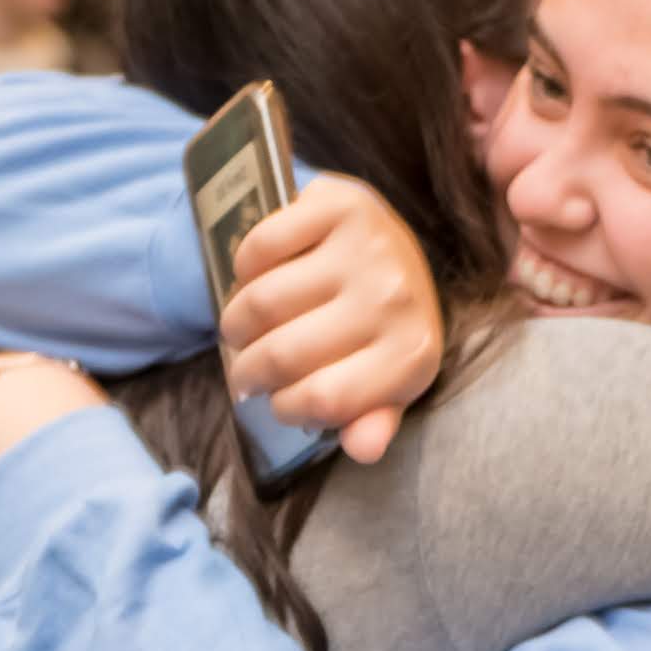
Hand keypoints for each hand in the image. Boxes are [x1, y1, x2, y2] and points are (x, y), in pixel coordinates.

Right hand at [218, 177, 442, 464]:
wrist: (392, 247)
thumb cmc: (380, 328)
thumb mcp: (386, 382)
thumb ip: (373, 419)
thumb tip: (362, 448)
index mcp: (413, 354)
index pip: (323, 400)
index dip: (285, 408)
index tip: (275, 401)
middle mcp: (395, 299)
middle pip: (284, 354)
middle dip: (249, 371)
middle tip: (245, 370)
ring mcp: (368, 248)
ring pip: (262, 302)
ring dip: (237, 323)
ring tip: (241, 329)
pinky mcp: (340, 203)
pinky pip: (258, 248)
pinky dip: (242, 268)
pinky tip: (254, 279)